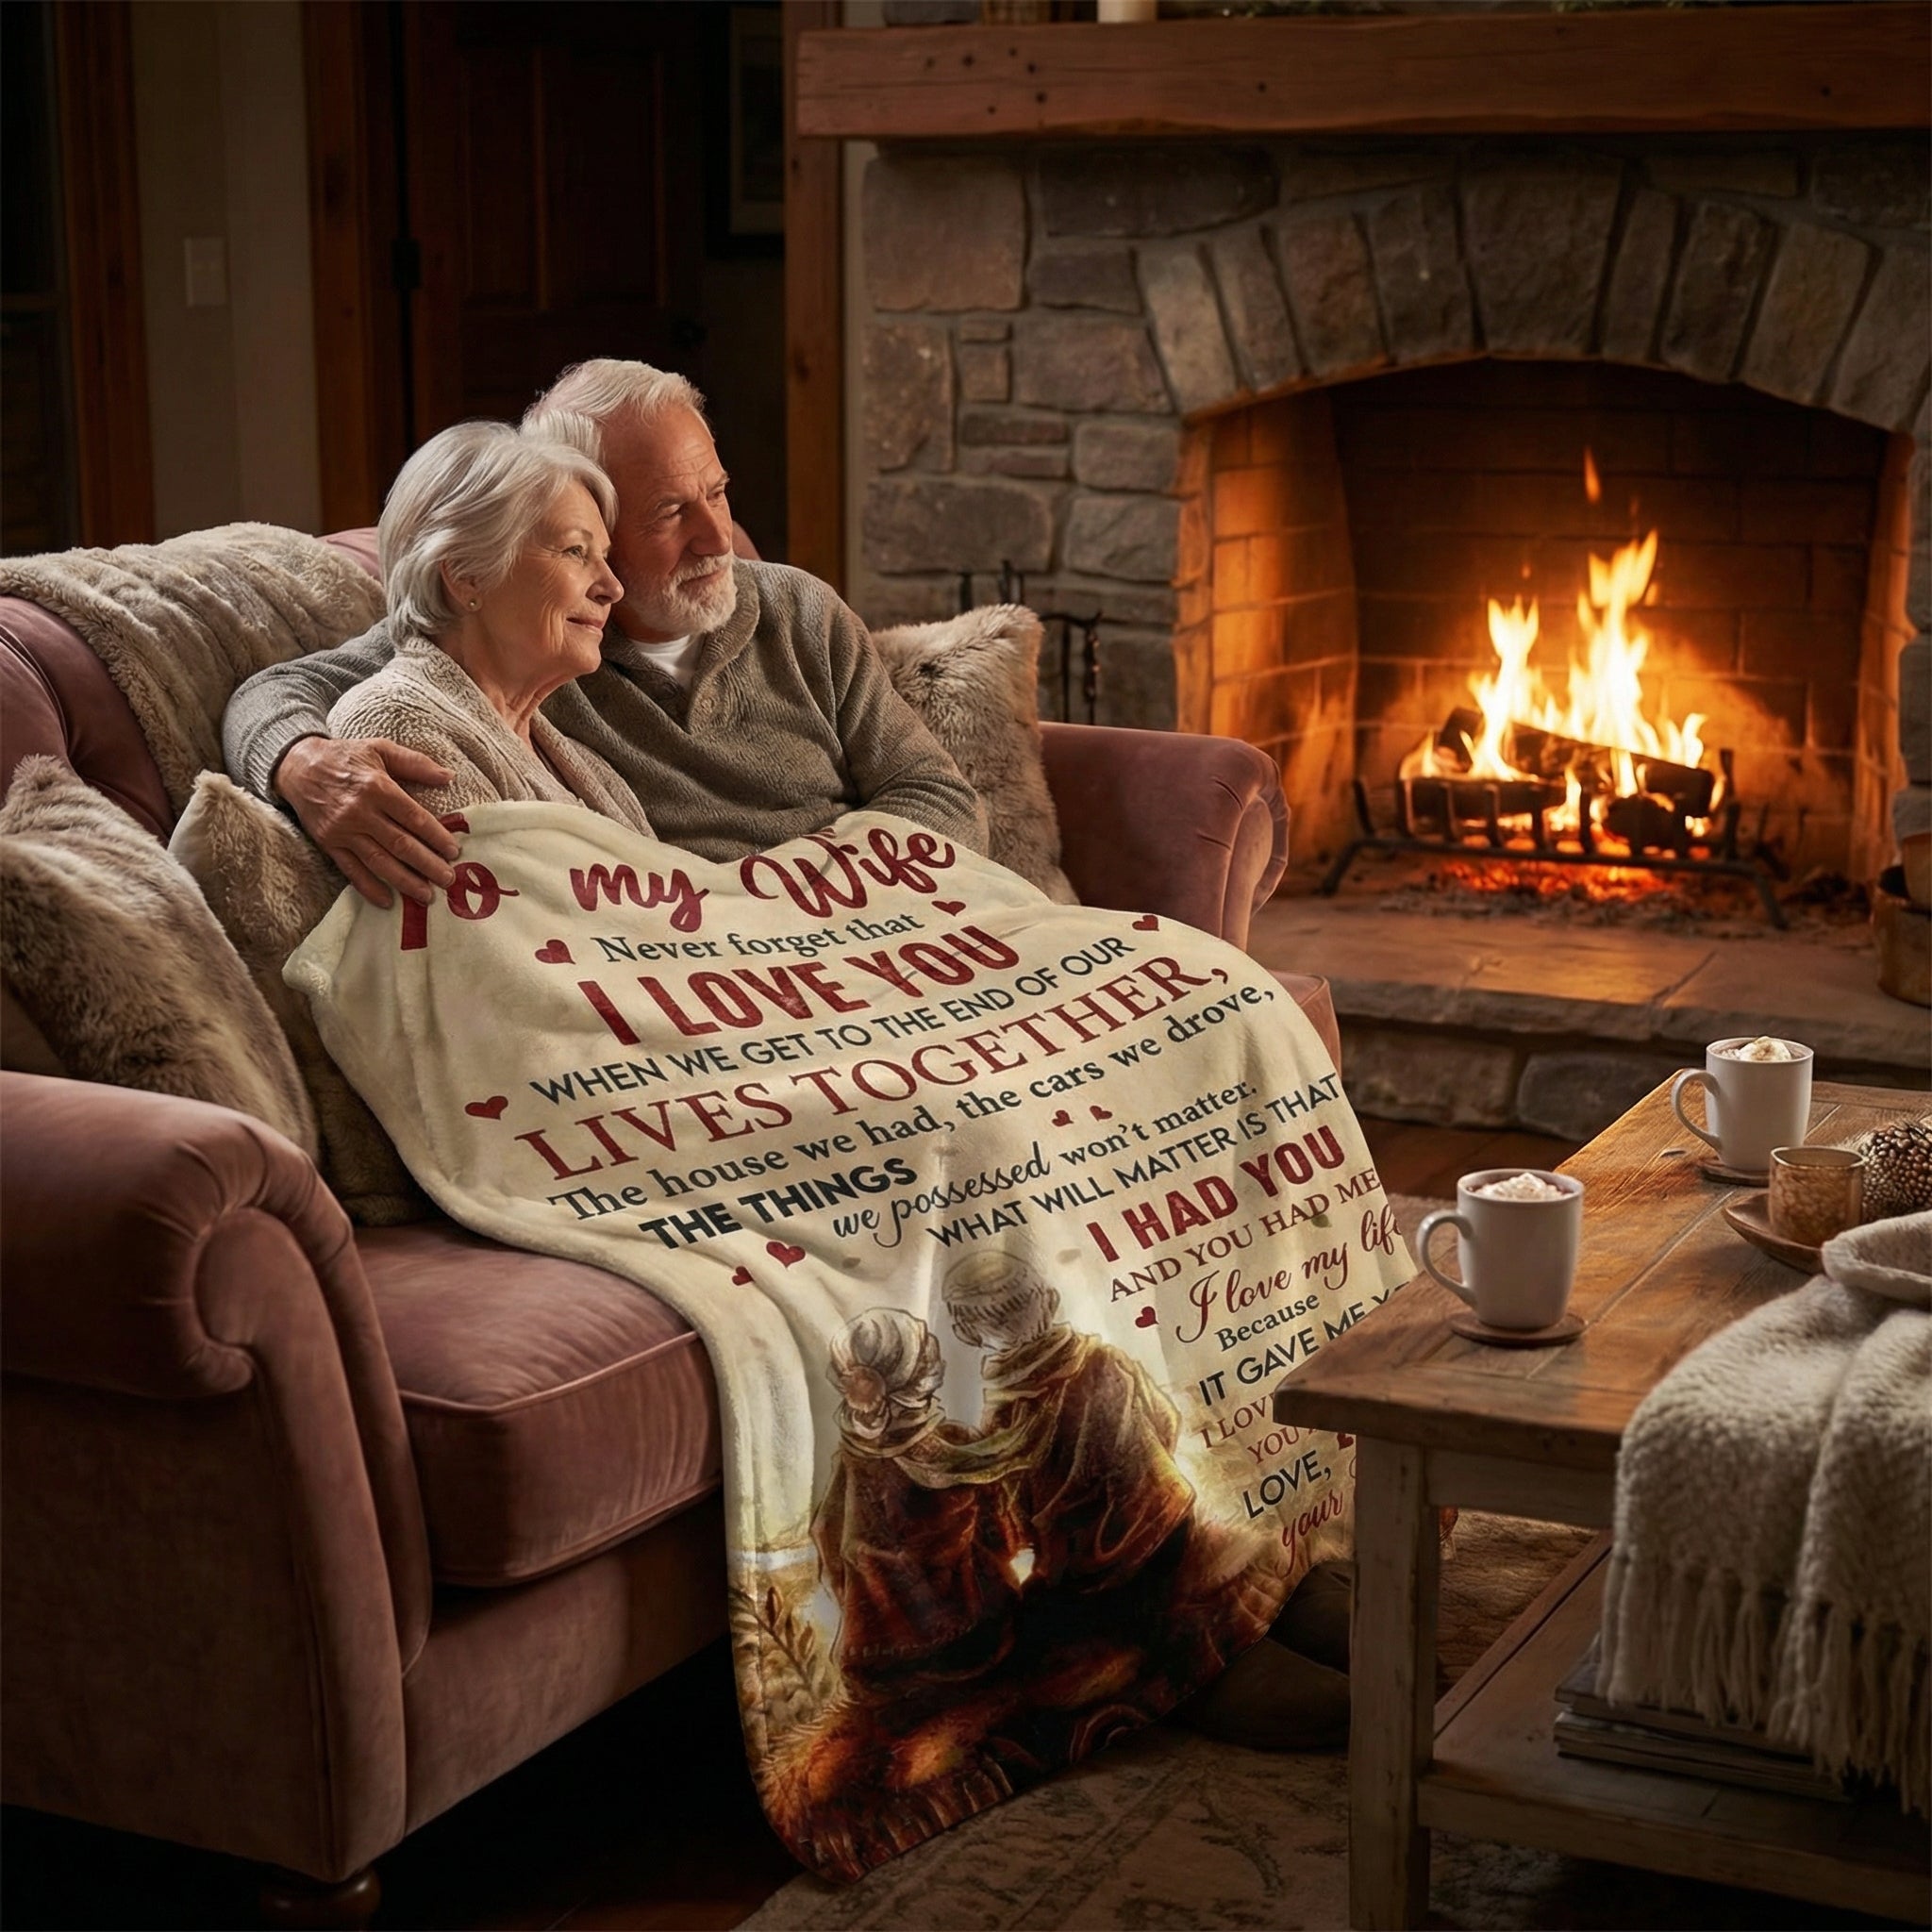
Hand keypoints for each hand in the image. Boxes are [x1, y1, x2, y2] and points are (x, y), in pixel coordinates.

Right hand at [274, 736, 460, 907]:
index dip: (436, 836)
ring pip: (379, 861)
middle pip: (400, 844)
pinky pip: (351, 870)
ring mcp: (343, 831)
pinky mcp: (328, 844)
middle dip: (427, 865)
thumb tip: (449, 776)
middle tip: (448, 879)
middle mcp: (360, 812)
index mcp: (377, 787)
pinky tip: (387, 900)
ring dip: (405, 881)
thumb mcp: (380, 748)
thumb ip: (415, 763)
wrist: (297, 766)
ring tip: (426, 895)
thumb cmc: (345, 757)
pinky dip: (369, 887)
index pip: (414, 817)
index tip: (453, 851)